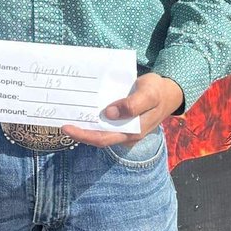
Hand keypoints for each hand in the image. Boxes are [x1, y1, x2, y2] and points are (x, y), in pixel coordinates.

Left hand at [61, 73, 184, 147]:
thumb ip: (132, 105)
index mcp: (133, 131)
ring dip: (85, 125)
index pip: (103, 138)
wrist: (169, 92)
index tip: (66, 128)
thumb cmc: (158, 92)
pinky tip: (83, 109)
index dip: (84, 135)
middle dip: (79, 132)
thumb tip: (110, 114)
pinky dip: (93, 117)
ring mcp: (124, 127)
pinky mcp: (122, 119)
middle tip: (61, 123)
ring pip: (100, 130)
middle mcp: (126, 132)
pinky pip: (105, 121)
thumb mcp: (148, 94)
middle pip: (98, 137)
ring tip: (68, 116)